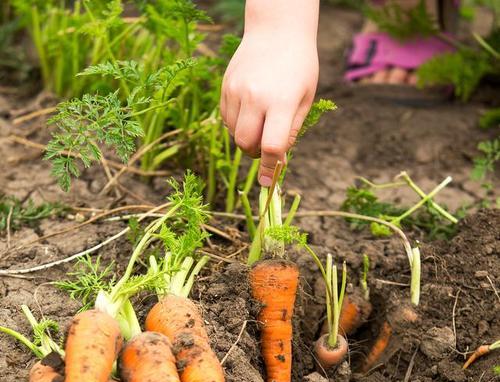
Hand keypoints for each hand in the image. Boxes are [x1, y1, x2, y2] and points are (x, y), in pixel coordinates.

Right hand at [220, 1, 318, 185]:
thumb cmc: (298, 67)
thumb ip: (291, 131)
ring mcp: (236, 91)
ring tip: (261, 121)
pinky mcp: (225, 87)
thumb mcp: (305, 99)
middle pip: (246, 144)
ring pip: (234, 134)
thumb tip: (278, 162)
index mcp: (281, 101)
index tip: (268, 182)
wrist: (276, 29)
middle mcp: (255, 97)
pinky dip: (237, 124)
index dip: (270, 168)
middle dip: (256, 153)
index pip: (272, 146)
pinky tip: (250, 110)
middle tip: (267, 146)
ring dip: (247, 138)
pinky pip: (226, 119)